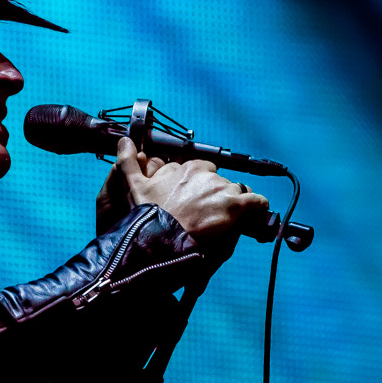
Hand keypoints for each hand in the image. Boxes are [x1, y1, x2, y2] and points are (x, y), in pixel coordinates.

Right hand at [112, 137, 268, 241]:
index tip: (195, 201)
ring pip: (238, 192)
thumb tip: (123, 142)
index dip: (200, 187)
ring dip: (233, 204)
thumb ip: (128, 162)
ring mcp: (221, 189)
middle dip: (217, 196)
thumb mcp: (133, 186)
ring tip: (224, 223)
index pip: (202, 170)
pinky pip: (257, 202)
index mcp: (184, 168)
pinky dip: (258, 210)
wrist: (158, 240)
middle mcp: (204, 174)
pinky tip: (252, 219)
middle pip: (220, 182)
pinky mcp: (236, 205)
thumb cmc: (146, 218)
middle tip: (208, 215)